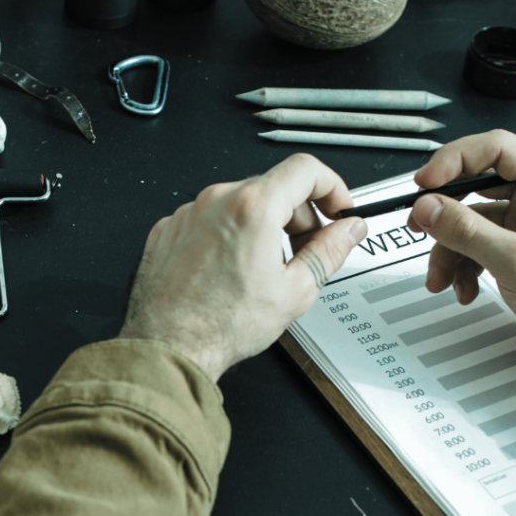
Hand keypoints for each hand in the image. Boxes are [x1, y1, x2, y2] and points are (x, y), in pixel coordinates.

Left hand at [119, 154, 367, 381]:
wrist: (168, 347)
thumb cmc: (219, 326)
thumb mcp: (295, 291)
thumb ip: (329, 251)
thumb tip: (347, 231)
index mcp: (252, 207)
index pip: (305, 169)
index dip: (331, 187)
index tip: (336, 209)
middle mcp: (216, 201)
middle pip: (272, 187)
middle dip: (297, 216)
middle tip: (304, 251)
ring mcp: (188, 213)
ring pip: (239, 205)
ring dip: (261, 228)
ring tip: (262, 271)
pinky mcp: (168, 229)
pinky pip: (208, 221)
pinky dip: (227, 237)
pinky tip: (230, 272)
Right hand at [407, 129, 515, 369]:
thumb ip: (467, 232)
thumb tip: (428, 207)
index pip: (495, 150)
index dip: (454, 161)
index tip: (424, 183)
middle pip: (477, 187)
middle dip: (444, 213)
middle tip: (418, 223)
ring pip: (471, 222)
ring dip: (449, 251)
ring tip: (442, 277)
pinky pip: (476, 246)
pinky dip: (462, 267)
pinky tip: (464, 286)